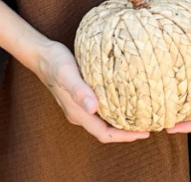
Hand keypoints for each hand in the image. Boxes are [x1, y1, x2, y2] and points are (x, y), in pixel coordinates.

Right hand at [35, 40, 150, 143]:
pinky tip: (127, 99)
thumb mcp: (66, 73)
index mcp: (77, 113)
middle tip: (149, 125)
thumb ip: (78, 90)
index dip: (124, 137)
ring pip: (104, 120)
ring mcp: (80, 106)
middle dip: (127, 132)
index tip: (144, 132)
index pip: (104, 134)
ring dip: (122, 121)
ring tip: (142, 115)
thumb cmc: (55, 62)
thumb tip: (92, 108)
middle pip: (106, 130)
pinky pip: (102, 109)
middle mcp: (79, 113)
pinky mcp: (82, 96)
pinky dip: (116, 109)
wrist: (42, 54)